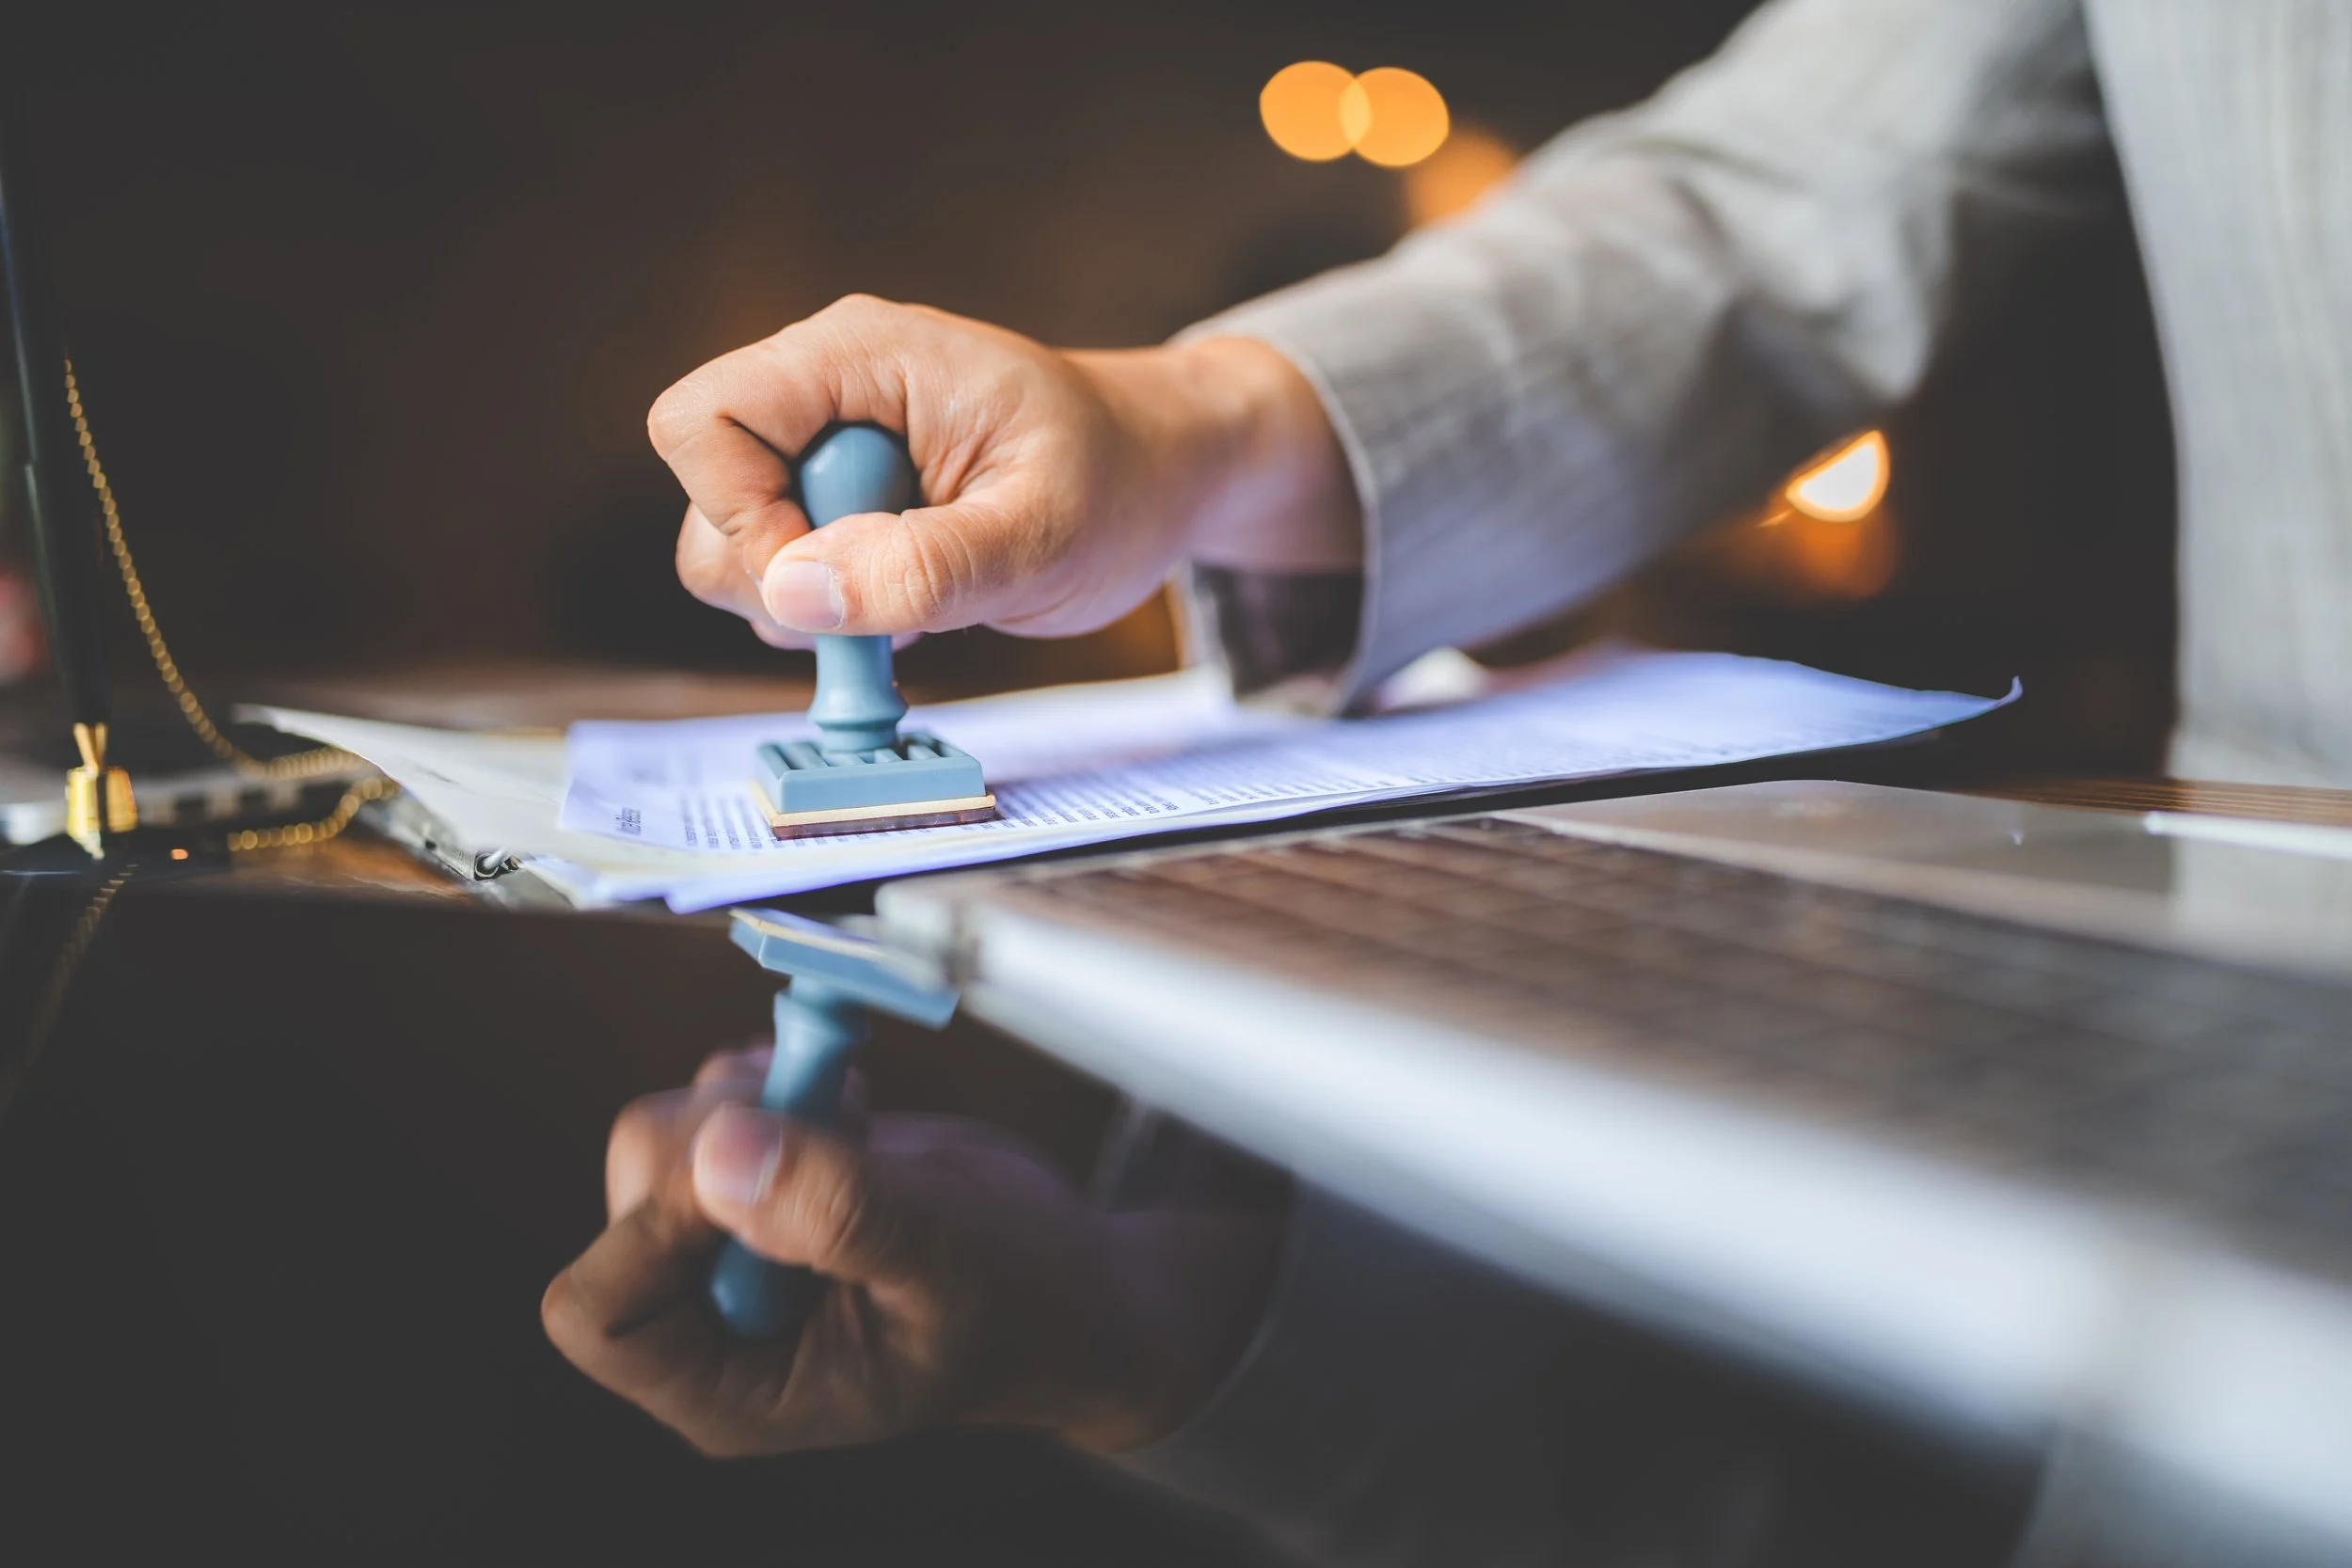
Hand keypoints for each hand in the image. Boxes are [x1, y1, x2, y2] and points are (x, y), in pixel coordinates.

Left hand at [542, 1047, 1286, 1455]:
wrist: (1075, 1286)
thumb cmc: (1023, 1302)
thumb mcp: (945, 1256)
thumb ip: (837, 1210)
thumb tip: (719, 1151)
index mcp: (728, 1387)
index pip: (601, 1315)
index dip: (651, 1230)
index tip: (748, 1163)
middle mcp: (709, 1319)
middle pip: (628, 1201)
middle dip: (720, 1139)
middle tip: (828, 1124)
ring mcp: (729, 1245)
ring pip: (665, 1135)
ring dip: (753, 1098)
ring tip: (852, 1124)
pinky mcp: (758, 1177)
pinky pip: (713, 1098)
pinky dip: (776, 1074)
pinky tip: (852, 1109)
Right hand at [651, 296, 1360, 645]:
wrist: (1167, 473)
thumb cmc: (1122, 482)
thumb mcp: (1041, 535)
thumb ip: (924, 566)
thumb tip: (795, 592)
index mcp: (860, 356)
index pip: (704, 420)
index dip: (738, 513)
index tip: (830, 577)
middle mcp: (826, 390)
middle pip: (706, 494)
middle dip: (776, 576)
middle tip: (891, 606)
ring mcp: (829, 446)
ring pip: (734, 546)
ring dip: (813, 605)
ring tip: (923, 597)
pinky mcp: (843, 500)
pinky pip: (786, 572)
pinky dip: (837, 612)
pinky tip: (918, 599)